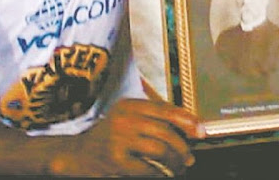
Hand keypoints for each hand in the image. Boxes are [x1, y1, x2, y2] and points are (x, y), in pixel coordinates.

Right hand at [50, 97, 203, 176]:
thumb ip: (154, 118)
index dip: (187, 120)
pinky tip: (163, 173)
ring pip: (160, 149)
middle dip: (183, 146)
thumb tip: (190, 126)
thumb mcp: (128, 118)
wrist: (78, 154)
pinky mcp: (116, 160)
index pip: (165, 109)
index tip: (201, 131)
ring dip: (175, 161)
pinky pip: (148, 167)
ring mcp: (118, 139)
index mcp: (129, 105)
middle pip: (165, 131)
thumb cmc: (110, 136)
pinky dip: (160, 172)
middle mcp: (124, 119)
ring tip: (179, 167)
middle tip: (189, 157)